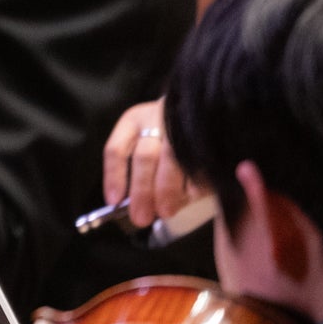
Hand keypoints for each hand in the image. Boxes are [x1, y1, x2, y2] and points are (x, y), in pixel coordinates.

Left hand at [100, 97, 194, 229]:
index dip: (114, 176)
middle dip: (143, 191)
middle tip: (141, 218)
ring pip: (173, 161)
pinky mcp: (208, 135)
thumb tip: (129, 203)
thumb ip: (133, 167)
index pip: (116, 149)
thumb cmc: (163, 130)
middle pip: (145, 157)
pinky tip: (189, 198)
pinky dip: (194, 185)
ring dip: (168, 191)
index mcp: (134, 120)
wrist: (203, 106)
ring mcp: (184, 125)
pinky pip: (201, 164)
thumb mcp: (140, 138)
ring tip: (165, 212)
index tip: (114, 202)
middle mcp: (157, 119)